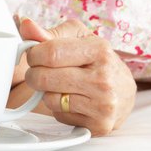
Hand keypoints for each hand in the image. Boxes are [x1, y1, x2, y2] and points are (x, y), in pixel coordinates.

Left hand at [19, 17, 135, 135]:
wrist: (124, 91)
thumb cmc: (96, 60)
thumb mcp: (77, 38)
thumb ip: (48, 33)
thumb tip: (26, 24)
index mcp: (99, 50)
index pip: (50, 52)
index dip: (33, 54)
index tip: (35, 55)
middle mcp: (104, 79)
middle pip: (45, 78)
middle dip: (34, 74)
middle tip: (41, 71)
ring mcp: (103, 104)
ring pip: (49, 99)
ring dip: (46, 92)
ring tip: (61, 85)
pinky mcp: (99, 125)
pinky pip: (59, 115)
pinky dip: (59, 108)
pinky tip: (72, 100)